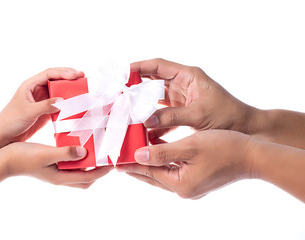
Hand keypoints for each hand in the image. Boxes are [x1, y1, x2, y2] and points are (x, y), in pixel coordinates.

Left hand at [0, 68, 83, 142]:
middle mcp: (36, 91)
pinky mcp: (45, 111)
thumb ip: (45, 105)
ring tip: (83, 89)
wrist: (4, 137)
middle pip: (56, 79)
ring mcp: (42, 101)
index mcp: (30, 85)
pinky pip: (59, 104)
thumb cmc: (10, 121)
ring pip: (59, 91)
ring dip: (70, 90)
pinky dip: (68, 103)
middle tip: (83, 77)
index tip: (76, 75)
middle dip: (70, 77)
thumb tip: (62, 100)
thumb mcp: (28, 111)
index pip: (49, 74)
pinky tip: (76, 105)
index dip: (63, 72)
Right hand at [5, 142, 112, 188]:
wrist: (4, 160)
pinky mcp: (51, 166)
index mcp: (60, 177)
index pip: (87, 178)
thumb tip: (84, 152)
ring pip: (77, 172)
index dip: (101, 172)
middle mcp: (60, 177)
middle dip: (97, 171)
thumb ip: (64, 153)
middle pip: (85, 179)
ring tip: (96, 152)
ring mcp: (55, 172)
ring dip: (88, 165)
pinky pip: (69, 165)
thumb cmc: (23, 157)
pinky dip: (78, 159)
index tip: (111, 164)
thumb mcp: (45, 154)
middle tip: (106, 158)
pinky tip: (79, 147)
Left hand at [117, 130, 255, 198]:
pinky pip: (174, 169)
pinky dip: (164, 159)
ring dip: (151, 161)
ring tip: (135, 150)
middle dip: (138, 166)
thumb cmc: (224, 148)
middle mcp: (184, 189)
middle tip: (121, 158)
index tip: (116, 160)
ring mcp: (192, 185)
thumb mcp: (189, 147)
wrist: (252, 155)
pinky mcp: (197, 179)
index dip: (132, 165)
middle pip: (154, 176)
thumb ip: (162, 152)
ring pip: (163, 172)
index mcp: (181, 184)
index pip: (149, 173)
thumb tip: (138, 156)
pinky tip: (158, 148)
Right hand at [131, 58, 257, 140]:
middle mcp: (182, 85)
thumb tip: (146, 121)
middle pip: (153, 81)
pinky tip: (143, 131)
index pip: (158, 66)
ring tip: (126, 113)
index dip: (139, 67)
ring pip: (155, 99)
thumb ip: (171, 117)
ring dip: (142, 106)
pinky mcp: (181, 112)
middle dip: (135, 87)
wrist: (244, 128)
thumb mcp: (199, 115)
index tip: (122, 73)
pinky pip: (161, 114)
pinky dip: (152, 122)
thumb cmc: (228, 115)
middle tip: (118, 94)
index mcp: (188, 76)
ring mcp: (181, 99)